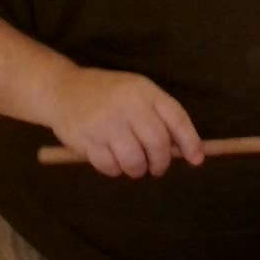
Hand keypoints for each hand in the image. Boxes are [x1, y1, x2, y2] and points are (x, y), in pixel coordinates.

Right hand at [46, 66, 203, 177]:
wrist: (63, 89)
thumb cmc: (108, 95)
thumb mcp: (136, 93)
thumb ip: (158, 115)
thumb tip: (183, 150)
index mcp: (144, 91)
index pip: (176, 118)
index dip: (190, 141)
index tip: (196, 160)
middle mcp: (127, 104)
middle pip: (157, 144)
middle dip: (160, 163)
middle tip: (156, 168)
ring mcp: (105, 122)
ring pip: (134, 161)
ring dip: (138, 170)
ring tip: (134, 166)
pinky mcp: (86, 140)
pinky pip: (110, 167)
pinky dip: (115, 170)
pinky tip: (112, 160)